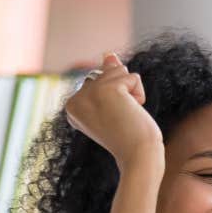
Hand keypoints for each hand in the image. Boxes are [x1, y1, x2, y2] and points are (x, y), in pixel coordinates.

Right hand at [65, 51, 163, 172]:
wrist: (138, 158)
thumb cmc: (129, 138)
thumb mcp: (115, 106)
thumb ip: (107, 78)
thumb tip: (109, 55)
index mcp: (72, 106)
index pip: (98, 81)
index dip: (113, 99)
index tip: (111, 122)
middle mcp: (75, 99)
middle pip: (106, 73)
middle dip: (121, 93)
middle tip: (120, 120)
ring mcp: (89, 93)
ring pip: (118, 71)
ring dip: (131, 93)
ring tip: (126, 117)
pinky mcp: (107, 89)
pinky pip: (132, 77)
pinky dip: (139, 94)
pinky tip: (133, 114)